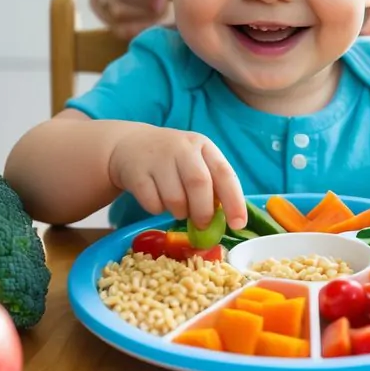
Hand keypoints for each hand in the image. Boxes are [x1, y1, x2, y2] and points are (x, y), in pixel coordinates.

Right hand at [109, 125, 246, 230]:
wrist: (131, 144)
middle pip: (199, 184)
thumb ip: (212, 184)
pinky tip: (156, 198)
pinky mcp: (137, 173)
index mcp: (203, 146)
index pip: (224, 173)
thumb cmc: (172, 159)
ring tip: (177, 207)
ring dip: (180, 212)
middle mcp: (182, 148)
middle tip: (202, 225)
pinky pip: (153, 203)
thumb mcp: (195, 162)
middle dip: (204, 212)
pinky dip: (158, 209)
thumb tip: (225, 218)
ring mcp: (158, 158)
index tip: (238, 224)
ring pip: (175, 198)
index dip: (234, 200)